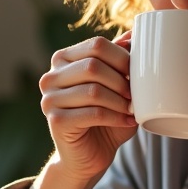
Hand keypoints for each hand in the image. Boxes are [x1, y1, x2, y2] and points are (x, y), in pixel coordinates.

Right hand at [39, 32, 137, 183]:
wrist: (89, 156)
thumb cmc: (106, 117)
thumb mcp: (116, 85)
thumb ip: (120, 59)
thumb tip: (135, 31)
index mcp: (63, 59)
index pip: (96, 44)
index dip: (122, 57)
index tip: (137, 73)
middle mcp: (51, 77)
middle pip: (93, 66)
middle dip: (122, 80)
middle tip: (136, 95)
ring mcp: (50, 99)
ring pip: (94, 91)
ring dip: (120, 101)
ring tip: (133, 109)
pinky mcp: (56, 121)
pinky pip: (93, 113)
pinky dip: (116, 117)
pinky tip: (127, 121)